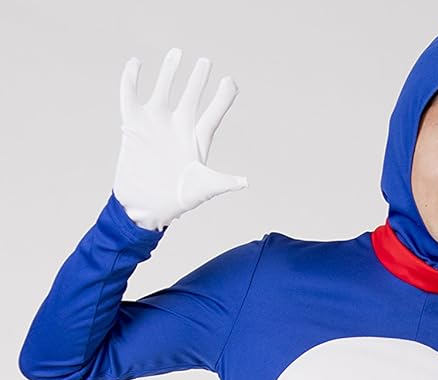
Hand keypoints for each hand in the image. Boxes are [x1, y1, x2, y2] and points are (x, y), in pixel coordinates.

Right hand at [113, 47, 247, 230]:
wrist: (144, 206)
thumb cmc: (175, 200)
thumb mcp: (201, 189)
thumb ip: (221, 181)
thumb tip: (244, 182)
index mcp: (197, 139)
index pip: (214, 112)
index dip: (223, 96)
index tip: (230, 81)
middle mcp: (177, 126)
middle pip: (191, 95)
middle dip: (198, 78)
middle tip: (205, 61)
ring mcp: (155, 123)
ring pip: (164, 88)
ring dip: (170, 71)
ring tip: (177, 53)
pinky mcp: (134, 124)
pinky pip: (131, 95)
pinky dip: (131, 79)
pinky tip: (136, 64)